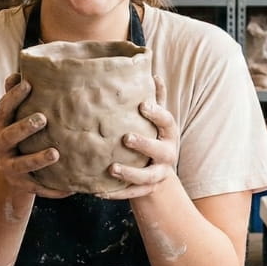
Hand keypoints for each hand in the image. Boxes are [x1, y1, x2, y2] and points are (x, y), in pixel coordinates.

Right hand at [0, 74, 71, 198]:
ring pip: (22, 165)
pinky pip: (38, 189)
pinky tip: (70, 187)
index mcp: (0, 126)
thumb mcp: (14, 117)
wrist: (11, 174)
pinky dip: (53, 190)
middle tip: (43, 118)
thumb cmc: (19, 135)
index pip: (4, 109)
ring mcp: (10, 168)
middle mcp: (1, 146)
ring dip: (37, 159)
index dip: (13, 96)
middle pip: (9, 137)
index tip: (27, 83)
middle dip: (24, 128)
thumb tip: (19, 70)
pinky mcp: (23, 185)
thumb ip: (16, 98)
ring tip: (55, 154)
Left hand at [100, 76, 179, 200]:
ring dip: (129, 173)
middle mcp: (168, 154)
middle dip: (144, 144)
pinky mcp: (147, 190)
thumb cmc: (153, 136)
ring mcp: (158, 174)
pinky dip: (116, 193)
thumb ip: (155, 98)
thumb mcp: (157, 119)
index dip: (156, 113)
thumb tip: (151, 71)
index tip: (142, 105)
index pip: (166, 121)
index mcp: (168, 133)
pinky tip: (98, 191)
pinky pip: (132, 194)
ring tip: (111, 168)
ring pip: (146, 176)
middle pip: (159, 150)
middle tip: (126, 138)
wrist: (159, 172)